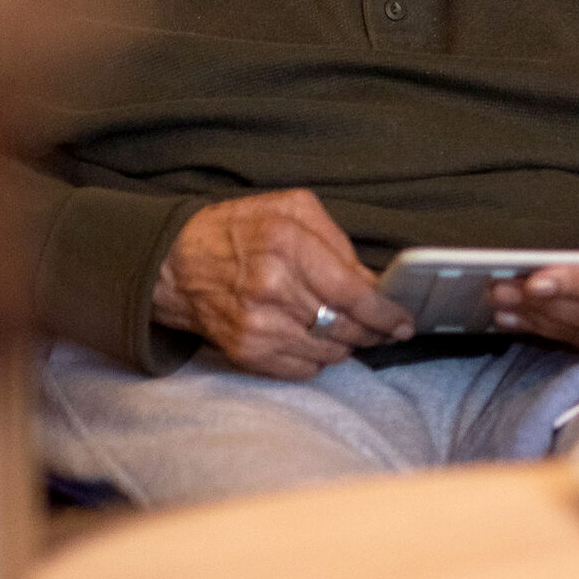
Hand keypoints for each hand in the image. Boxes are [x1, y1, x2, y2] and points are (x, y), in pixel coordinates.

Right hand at [153, 190, 412, 379]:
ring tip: (345, 327)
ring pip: (330, 351)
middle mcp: (272, 289)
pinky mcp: (245, 352)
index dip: (386, 313)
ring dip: (347, 343)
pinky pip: (304, 369)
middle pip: (346, 326)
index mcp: (287, 246)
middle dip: (375, 331)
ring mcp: (257, 326)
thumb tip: (374, 282)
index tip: (405, 322)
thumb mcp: (291, 209)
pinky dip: (318, 357)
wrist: (173, 264)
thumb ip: (338, 241)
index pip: (353, 293)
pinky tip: (313, 338)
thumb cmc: (238, 230)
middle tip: (387, 328)